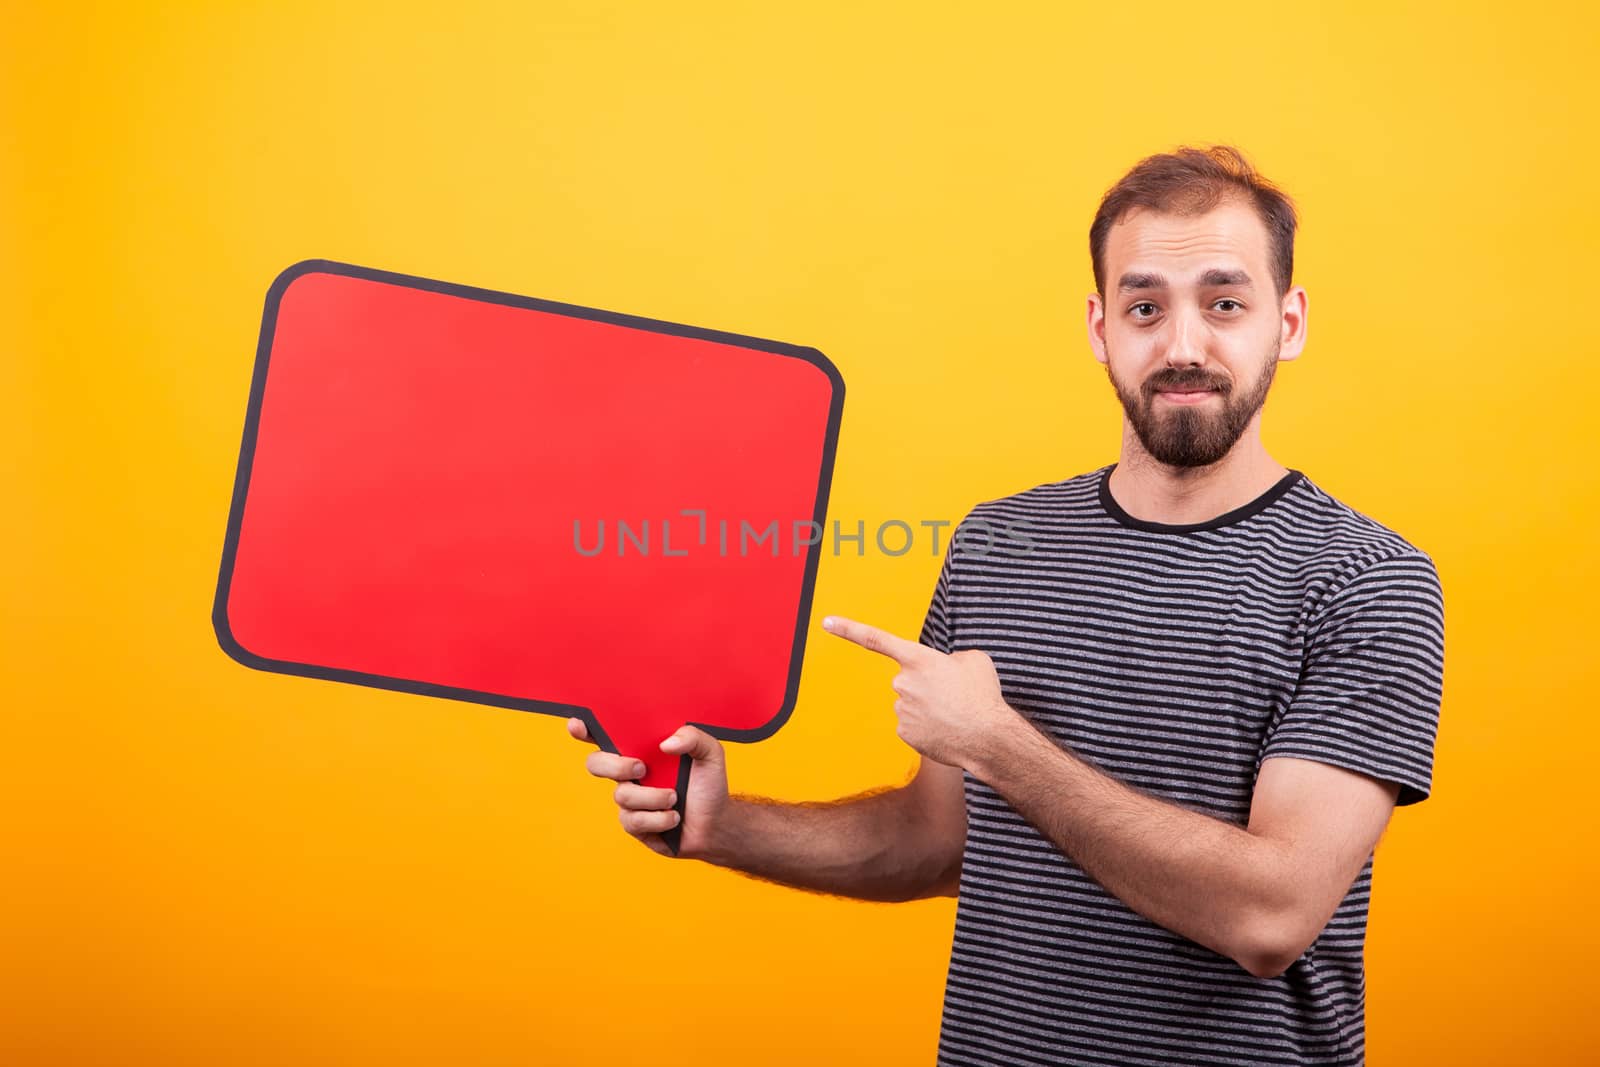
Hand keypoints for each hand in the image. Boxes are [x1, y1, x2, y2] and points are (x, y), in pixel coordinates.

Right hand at [567, 718, 730, 859]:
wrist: (716, 824)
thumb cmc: (708, 785)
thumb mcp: (711, 754)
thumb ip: (694, 738)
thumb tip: (666, 744)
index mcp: (642, 750)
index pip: (607, 736)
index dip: (586, 729)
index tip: (577, 723)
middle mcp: (629, 773)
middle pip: (596, 764)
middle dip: (615, 766)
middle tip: (642, 768)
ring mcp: (629, 799)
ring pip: (622, 795)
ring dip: (653, 797)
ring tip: (675, 798)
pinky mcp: (634, 824)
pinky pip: (634, 820)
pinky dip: (660, 818)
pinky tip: (674, 818)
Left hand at [822, 614, 1017, 769]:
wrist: (986, 737)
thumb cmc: (982, 696)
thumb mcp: (974, 660)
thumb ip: (950, 658)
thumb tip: (944, 669)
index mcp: (918, 659)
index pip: (876, 639)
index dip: (849, 629)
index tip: (827, 622)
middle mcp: (903, 682)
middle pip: (908, 680)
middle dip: (926, 686)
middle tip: (953, 696)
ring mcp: (901, 709)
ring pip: (911, 703)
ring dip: (929, 707)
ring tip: (954, 714)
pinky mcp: (904, 733)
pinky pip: (913, 724)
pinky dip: (928, 726)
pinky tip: (946, 729)